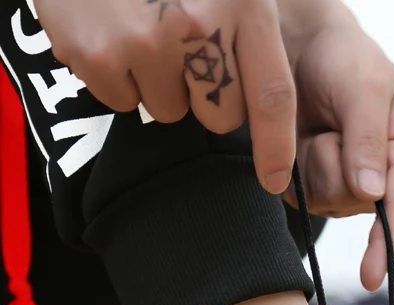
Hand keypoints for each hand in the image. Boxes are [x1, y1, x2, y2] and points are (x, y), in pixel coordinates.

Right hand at [36, 0, 295, 193]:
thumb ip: (252, 32)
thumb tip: (269, 104)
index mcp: (243, 1)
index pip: (272, 95)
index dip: (276, 147)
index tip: (274, 180)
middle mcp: (199, 22)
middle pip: (221, 116)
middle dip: (207, 96)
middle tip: (183, 47)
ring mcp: (146, 40)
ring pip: (170, 112)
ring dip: (159, 82)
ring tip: (141, 27)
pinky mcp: (99, 54)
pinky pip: (124, 102)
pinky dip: (117, 75)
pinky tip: (111, 29)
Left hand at [281, 6, 393, 290]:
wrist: (302, 43)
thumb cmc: (345, 57)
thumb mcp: (366, 86)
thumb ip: (368, 139)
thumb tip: (372, 194)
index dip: (388, 242)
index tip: (372, 276)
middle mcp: (384, 176)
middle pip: (356, 205)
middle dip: (338, 167)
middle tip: (334, 126)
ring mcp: (348, 184)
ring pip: (325, 201)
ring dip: (315, 161)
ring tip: (322, 127)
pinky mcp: (316, 184)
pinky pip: (300, 195)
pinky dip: (297, 165)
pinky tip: (306, 139)